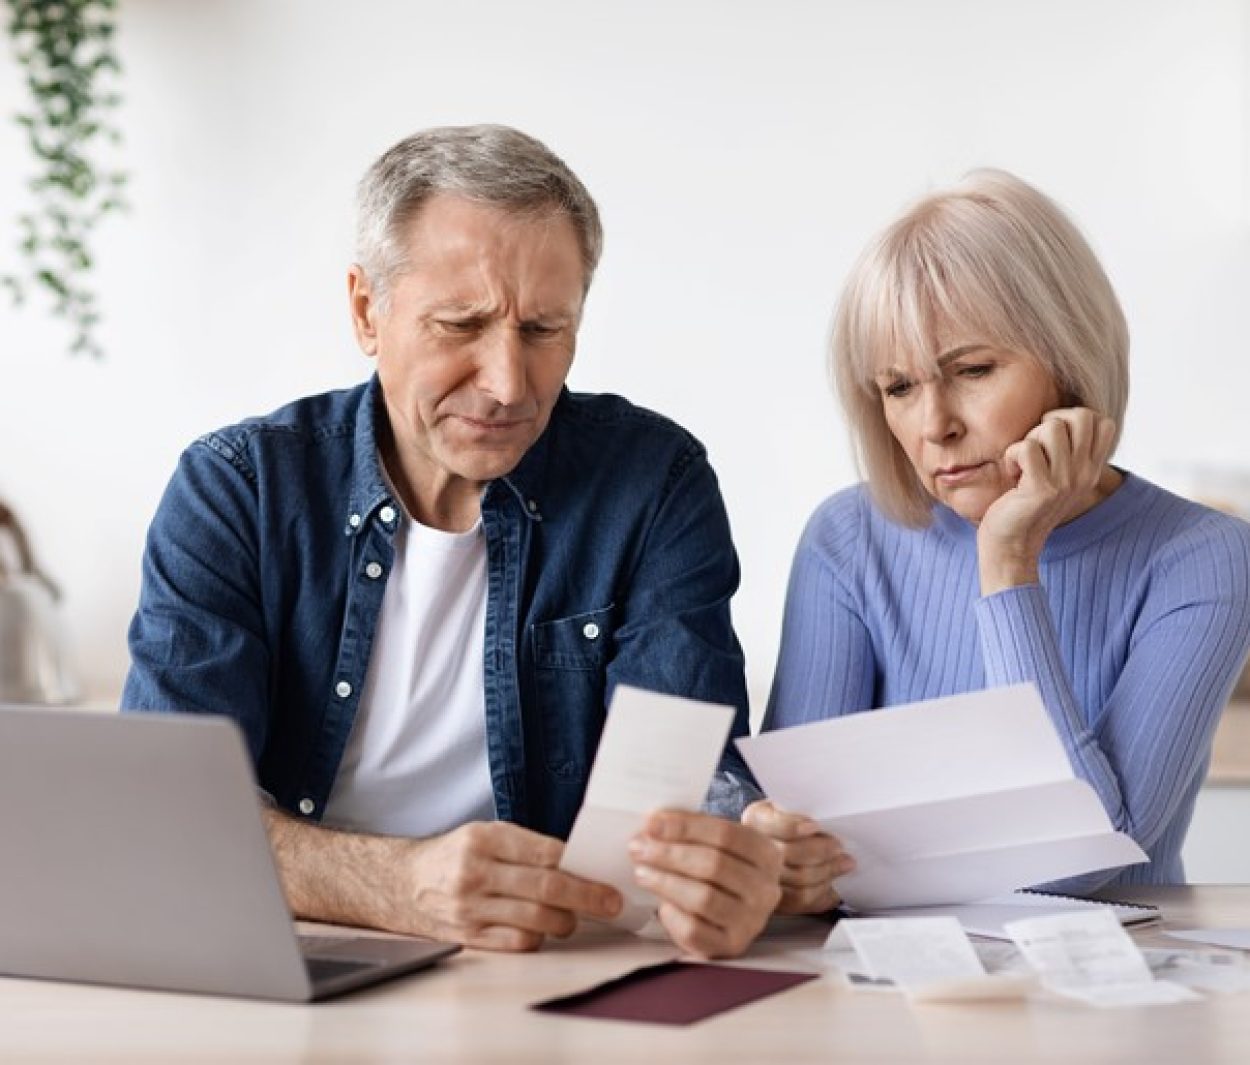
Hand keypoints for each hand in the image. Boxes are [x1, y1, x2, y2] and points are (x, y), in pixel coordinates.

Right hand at [402, 821, 622, 951]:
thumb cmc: (456, 855)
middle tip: (610, 903)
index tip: (605, 877)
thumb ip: (527, 847)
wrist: (404, 883)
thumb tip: (578, 864)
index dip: (580, 867)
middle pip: (545, 888)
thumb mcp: (486, 835)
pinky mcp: (469, 936)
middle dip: (586, 897)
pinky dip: (538, 938)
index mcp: (484, 839)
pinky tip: (542, 930)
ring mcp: (470, 907)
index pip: (544, 853)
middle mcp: (475, 872)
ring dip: (565, 921)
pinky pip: (517, 942)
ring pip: (535, 920)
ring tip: (573, 918)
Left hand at [627, 810, 781, 958]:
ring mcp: (751, 921)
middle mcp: (766, 889)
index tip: (652, 824)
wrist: (735, 908)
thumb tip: (653, 823)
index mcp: (767, 854)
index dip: (685, 827)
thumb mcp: (715, 842)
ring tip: (641, 871)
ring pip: (704, 898)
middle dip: (669, 854)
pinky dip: (672, 915)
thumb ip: (690, 828)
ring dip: (665, 881)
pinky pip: (694, 930)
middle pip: (714, 865)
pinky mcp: (731, 945)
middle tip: (638, 847)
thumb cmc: (720, 868)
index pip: (726, 834)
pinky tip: (661, 904)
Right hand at [742, 800, 853, 914]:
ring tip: (843, 864)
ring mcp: (761, 879)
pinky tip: (832, 884)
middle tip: (839, 847)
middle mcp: (752, 849)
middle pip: (785, 855)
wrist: (785, 838)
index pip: (771, 825)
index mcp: (756, 818)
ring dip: (827, 873)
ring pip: (797, 883)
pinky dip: (821, 894)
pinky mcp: (775, 901)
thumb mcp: (795, 803)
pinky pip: (800, 902)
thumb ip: (803, 811)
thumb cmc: (795, 819)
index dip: (793, 827)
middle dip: (820, 852)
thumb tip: (821, 823)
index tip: (815, 826)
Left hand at [977, 407, 1117, 593]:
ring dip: (1028, 440)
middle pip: (1080, 416)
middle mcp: (1084, 474)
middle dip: (1050, 422)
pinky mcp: (1041, 488)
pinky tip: (1013, 475)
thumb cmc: (1025, 504)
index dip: (1073, 418)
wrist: (1011, 545)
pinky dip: (1011, 456)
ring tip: (1023, 464)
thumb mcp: (1057, 476)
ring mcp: (1065, 482)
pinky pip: (1026, 448)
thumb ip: (1066, 451)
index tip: (1053, 439)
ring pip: (1051, 428)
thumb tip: (1058, 417)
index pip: (1102, 422)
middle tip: (1036, 447)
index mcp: (1091, 470)